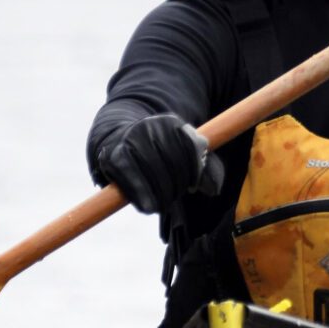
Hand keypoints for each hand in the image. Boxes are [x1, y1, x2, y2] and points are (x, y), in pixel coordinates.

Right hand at [94, 113, 224, 214]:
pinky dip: (145, 199)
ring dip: (164, 196)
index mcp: (171, 121)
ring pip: (157, 177)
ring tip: (164, 201)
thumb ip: (205, 168)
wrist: (117, 139)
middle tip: (176, 195)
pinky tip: (149, 206)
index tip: (193, 187)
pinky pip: (136, 184)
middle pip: (175, 164)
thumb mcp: (183, 151)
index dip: (196, 173)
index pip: (192, 148)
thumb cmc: (157, 151)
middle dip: (179, 186)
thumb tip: (213, 189)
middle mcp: (150, 126)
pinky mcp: (116, 157)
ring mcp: (132, 140)